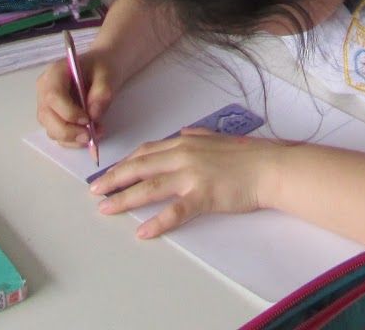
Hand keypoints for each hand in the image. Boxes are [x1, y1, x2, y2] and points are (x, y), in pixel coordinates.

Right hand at [36, 53, 116, 148]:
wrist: (102, 70)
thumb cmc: (102, 67)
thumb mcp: (108, 74)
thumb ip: (102, 93)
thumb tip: (93, 115)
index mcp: (55, 73)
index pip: (53, 96)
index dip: (68, 112)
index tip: (88, 119)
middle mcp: (45, 89)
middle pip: (47, 116)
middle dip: (68, 131)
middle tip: (90, 136)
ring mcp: (47, 105)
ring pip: (51, 129)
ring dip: (73, 137)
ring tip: (96, 132)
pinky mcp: (53, 118)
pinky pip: (58, 135)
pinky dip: (73, 140)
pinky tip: (89, 135)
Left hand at [88, 129, 280, 238]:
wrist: (269, 166)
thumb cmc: (247, 154)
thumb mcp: (217, 137)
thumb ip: (198, 135)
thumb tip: (184, 132)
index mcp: (185, 142)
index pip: (146, 152)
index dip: (125, 163)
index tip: (110, 173)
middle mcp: (183, 156)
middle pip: (140, 168)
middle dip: (114, 179)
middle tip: (95, 190)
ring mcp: (192, 176)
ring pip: (149, 188)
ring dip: (124, 198)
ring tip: (106, 208)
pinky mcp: (203, 196)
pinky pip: (174, 212)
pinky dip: (157, 222)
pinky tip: (142, 231)